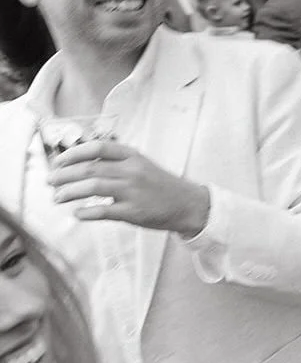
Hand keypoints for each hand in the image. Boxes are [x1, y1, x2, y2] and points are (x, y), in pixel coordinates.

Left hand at [48, 140, 209, 235]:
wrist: (188, 204)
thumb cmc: (161, 185)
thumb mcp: (142, 164)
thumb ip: (117, 162)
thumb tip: (84, 163)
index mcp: (132, 156)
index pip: (97, 148)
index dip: (73, 154)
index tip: (58, 161)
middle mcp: (132, 171)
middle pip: (89, 169)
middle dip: (64, 175)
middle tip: (51, 181)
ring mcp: (133, 192)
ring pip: (93, 188)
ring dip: (70, 193)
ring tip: (57, 198)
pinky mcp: (134, 212)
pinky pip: (104, 211)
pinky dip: (87, 212)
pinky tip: (77, 213)